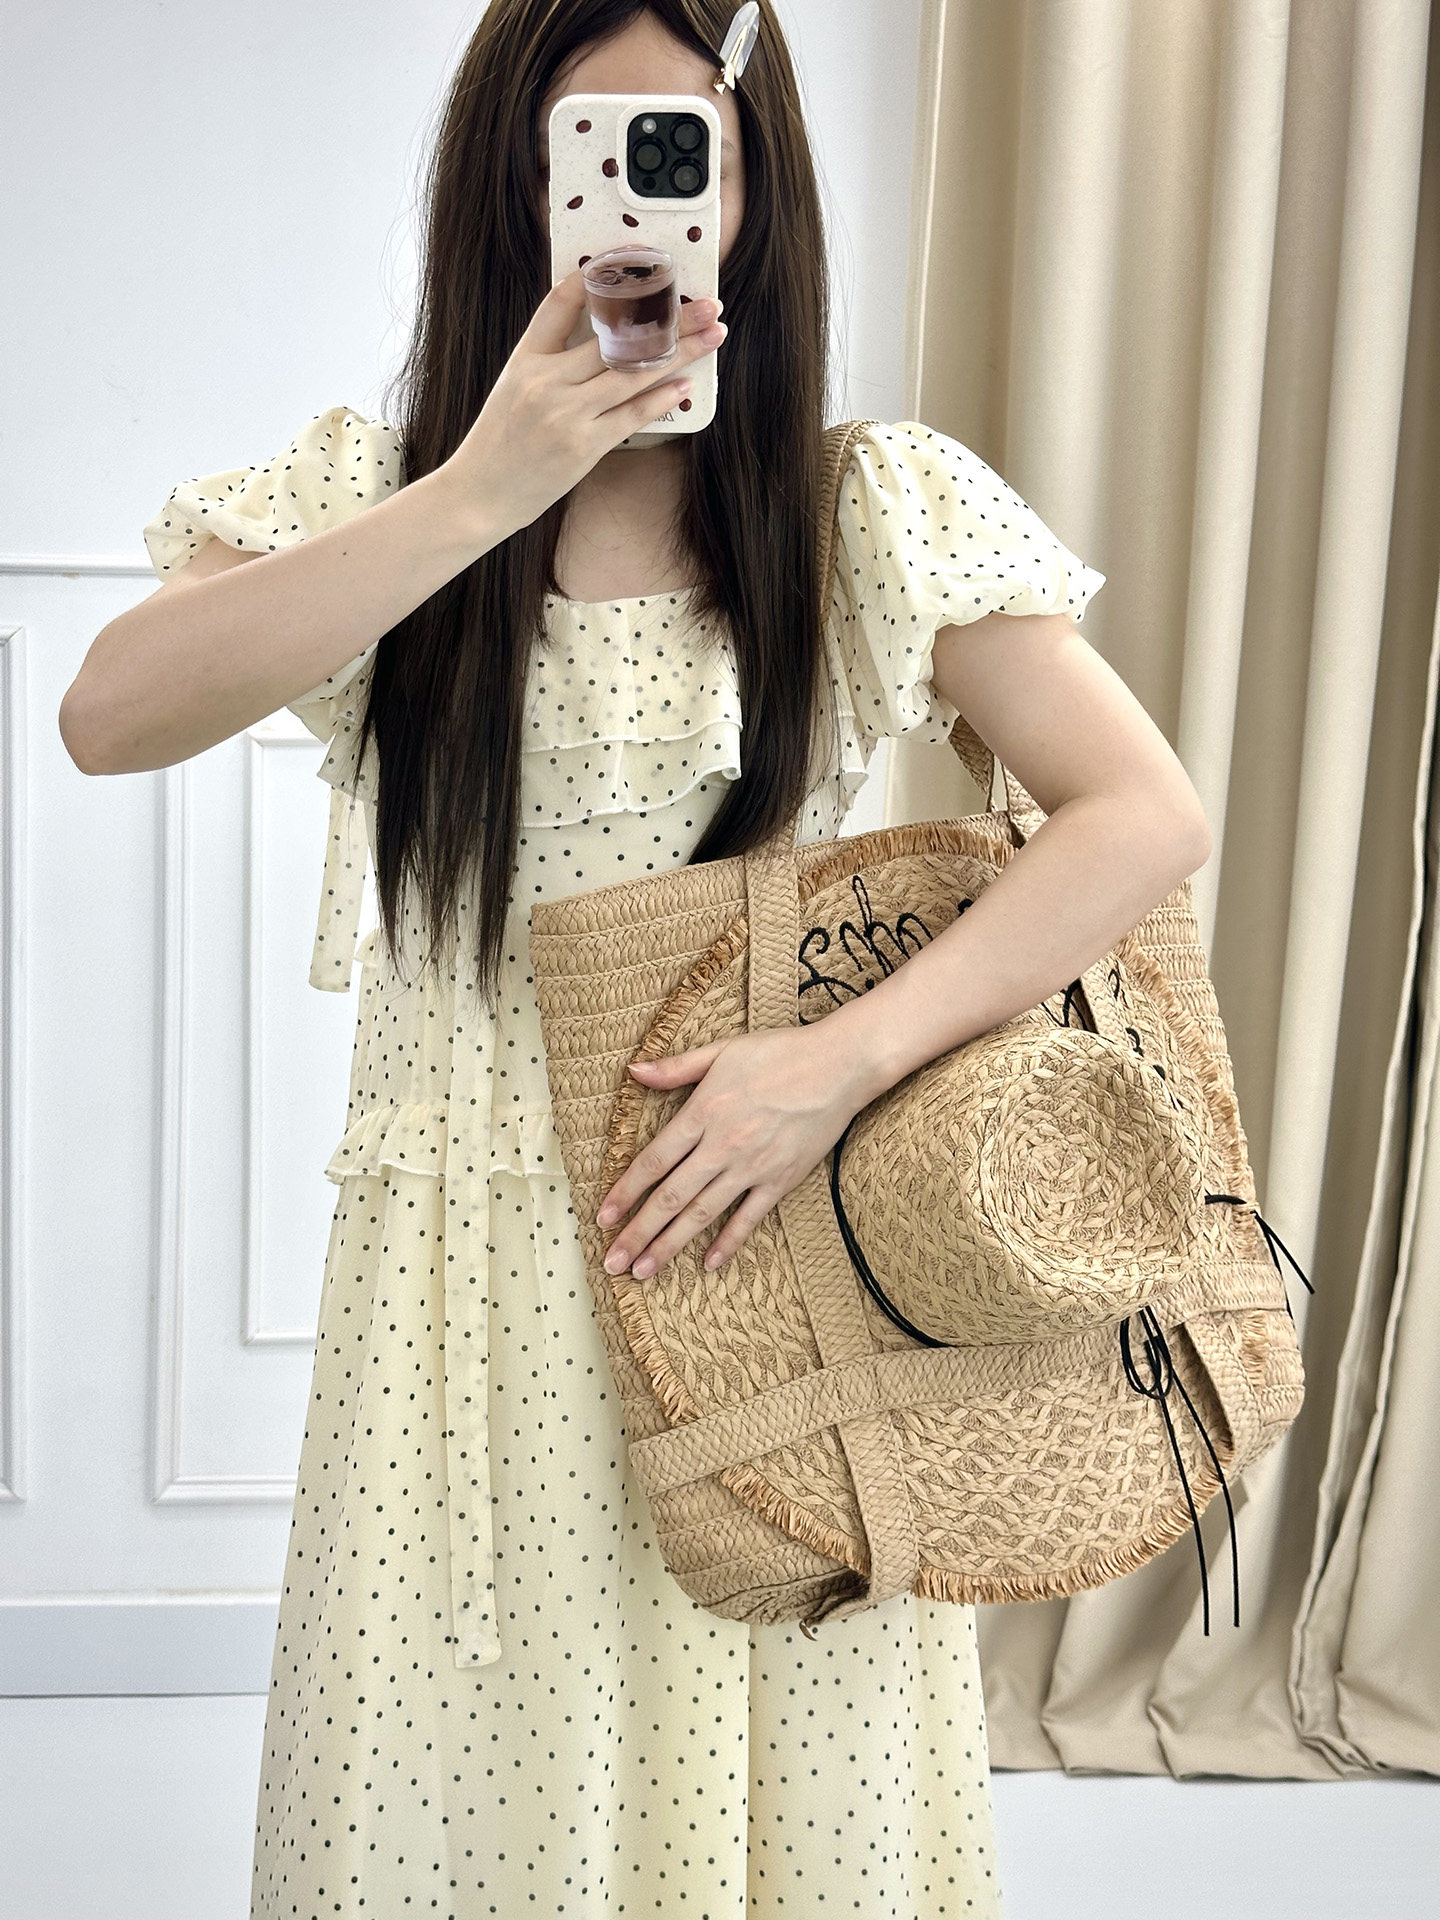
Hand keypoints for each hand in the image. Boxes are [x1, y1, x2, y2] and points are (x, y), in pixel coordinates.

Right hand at [444, 268, 726, 531]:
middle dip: (667, 317)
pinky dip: (660, 398)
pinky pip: (630, 416)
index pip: (560, 303)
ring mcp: (566, 414)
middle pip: (615, 337)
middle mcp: (546, 381)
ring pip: (632, 373)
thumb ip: (551, 361)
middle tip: (707, 303)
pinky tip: (686, 384)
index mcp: (525, 359)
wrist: (480, 494)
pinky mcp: (583, 446)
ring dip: (679, 352)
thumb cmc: (499, 442)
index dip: (598, 280)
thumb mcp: (513, 388)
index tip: (637, 266)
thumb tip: (603, 341)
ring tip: (713, 335)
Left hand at [594, 1023, 882, 1280]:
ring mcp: (752, 1167)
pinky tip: (708, 1264)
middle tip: (614, 1262)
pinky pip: (748, 1218)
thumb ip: (675, 1068)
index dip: (624, 1192)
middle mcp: (722, 1146)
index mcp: (702, 1112)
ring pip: (702, 1214)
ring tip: (645, 1271)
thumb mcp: (721, 1050)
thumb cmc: (779, 1053)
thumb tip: (633, 1071)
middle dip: (638, 1233)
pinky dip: (728, 1243)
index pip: (653, 1161)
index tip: (603, 1218)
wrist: (838, 1067)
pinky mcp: (781, 1180)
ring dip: (670, 1245)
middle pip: (670, 1197)